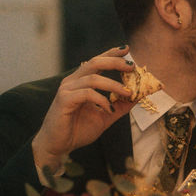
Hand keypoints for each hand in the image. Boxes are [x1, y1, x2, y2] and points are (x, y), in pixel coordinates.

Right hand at [32, 48, 133, 173]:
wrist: (57, 146)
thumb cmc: (77, 130)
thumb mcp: (104, 117)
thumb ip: (119, 106)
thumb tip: (137, 97)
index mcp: (80, 82)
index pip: (96, 62)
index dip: (111, 53)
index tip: (127, 49)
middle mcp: (72, 81)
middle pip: (94, 62)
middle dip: (114, 62)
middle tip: (131, 67)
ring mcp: (67, 89)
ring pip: (93, 79)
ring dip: (114, 85)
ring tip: (128, 93)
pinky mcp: (64, 100)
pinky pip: (87, 94)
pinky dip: (101, 100)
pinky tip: (109, 109)